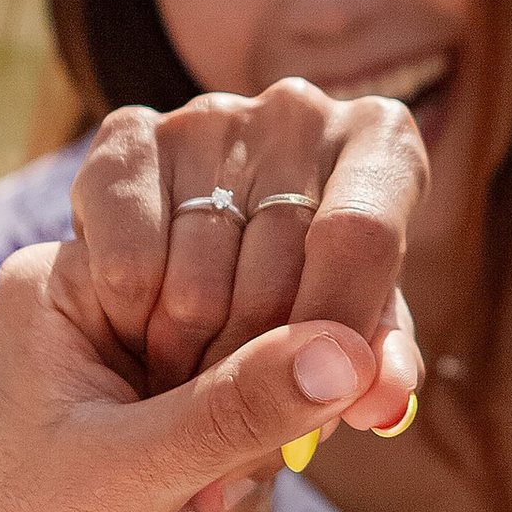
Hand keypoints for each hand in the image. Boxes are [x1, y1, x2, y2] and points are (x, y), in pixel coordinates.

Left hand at [0, 239, 405, 511]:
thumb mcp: (140, 473)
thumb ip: (246, 406)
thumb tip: (353, 350)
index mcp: (67, 283)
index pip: (211, 252)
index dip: (249, 335)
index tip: (237, 425)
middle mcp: (101, 312)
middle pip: (247, 321)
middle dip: (247, 426)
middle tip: (210, 488)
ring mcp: (131, 374)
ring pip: (258, 389)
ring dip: (239, 474)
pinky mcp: (156, 428)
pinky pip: (244, 438)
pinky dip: (229, 500)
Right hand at [69, 80, 426, 418]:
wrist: (164, 309)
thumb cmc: (293, 320)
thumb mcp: (347, 350)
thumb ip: (369, 372)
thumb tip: (385, 399)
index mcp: (381, 142)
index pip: (362, 236)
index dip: (338, 329)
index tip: (318, 395)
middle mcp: (299, 110)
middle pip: (280, 274)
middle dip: (261, 367)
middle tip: (246, 401)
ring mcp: (209, 115)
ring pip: (198, 285)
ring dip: (191, 363)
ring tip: (194, 374)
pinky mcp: (126, 137)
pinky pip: (128, 265)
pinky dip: (133, 322)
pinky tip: (142, 324)